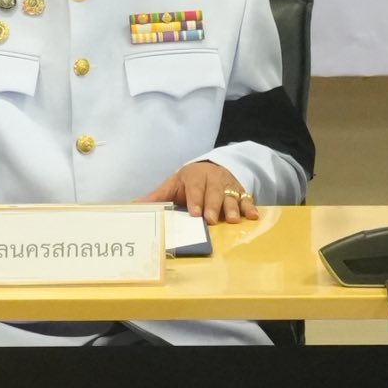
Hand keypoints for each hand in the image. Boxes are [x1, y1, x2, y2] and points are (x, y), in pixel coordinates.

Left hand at [141, 159, 258, 223]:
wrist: (212, 167)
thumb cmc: (189, 181)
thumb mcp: (173, 185)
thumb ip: (157, 196)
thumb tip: (134, 205)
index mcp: (194, 177)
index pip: (195, 188)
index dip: (195, 200)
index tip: (194, 212)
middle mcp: (213, 179)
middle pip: (214, 193)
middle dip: (213, 206)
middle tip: (212, 220)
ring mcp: (228, 185)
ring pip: (231, 196)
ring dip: (232, 208)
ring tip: (233, 220)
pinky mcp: (240, 191)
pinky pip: (246, 198)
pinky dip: (250, 207)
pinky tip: (253, 216)